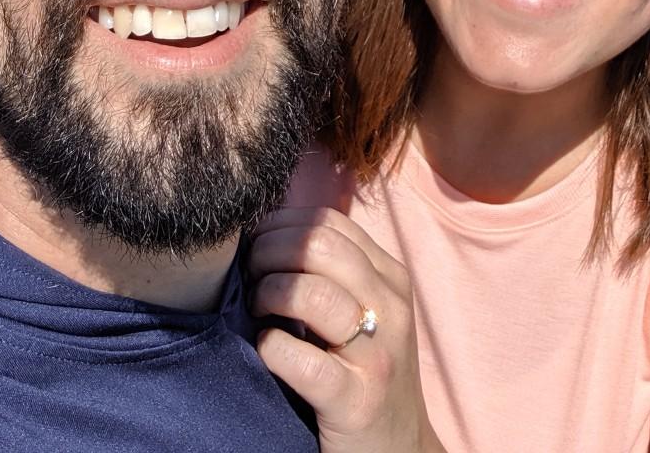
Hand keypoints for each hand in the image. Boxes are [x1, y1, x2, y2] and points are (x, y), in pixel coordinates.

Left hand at [249, 206, 445, 452]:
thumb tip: (266, 231)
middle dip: (268, 252)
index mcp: (390, 277)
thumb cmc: (365, 371)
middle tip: (250, 276)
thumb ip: (333, 272)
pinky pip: (299, 358)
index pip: (328, 221)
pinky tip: (266, 350)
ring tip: (257, 310)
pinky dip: (270, 347)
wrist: (400, 451)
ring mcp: (377, 353)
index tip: (256, 245)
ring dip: (267, 294)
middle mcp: (390, 306)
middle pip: (318, 244)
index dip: (281, 225)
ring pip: (309, 292)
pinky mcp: (356, 400)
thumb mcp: (365, 310)